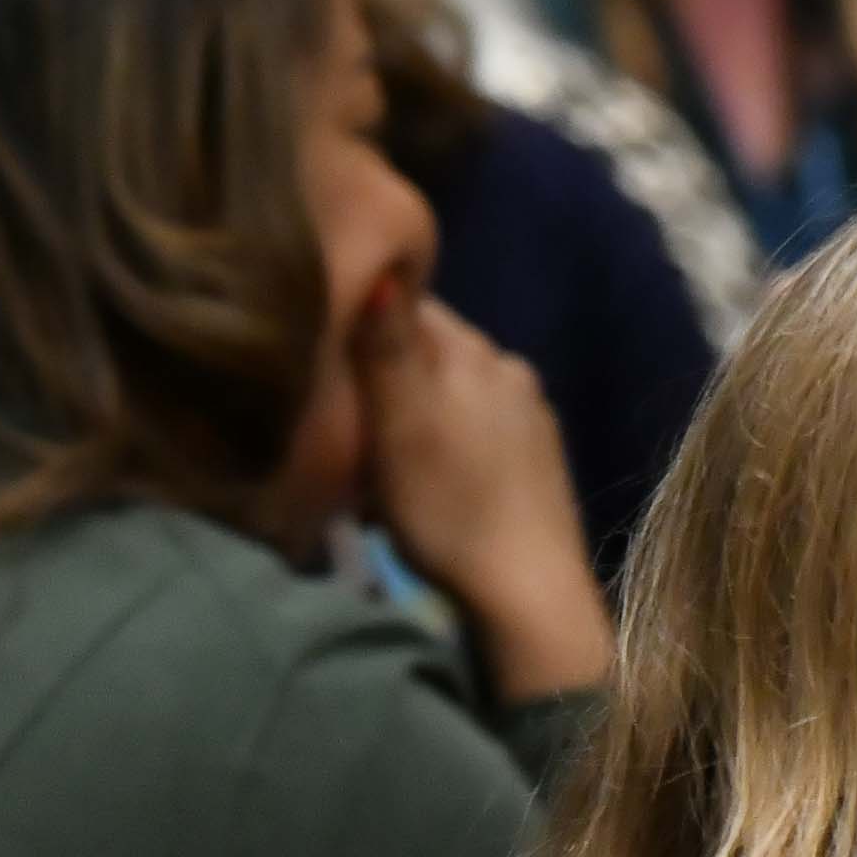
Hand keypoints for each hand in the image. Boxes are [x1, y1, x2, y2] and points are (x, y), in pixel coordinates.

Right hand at [349, 287, 608, 701]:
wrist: (527, 592)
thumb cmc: (448, 504)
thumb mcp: (400, 421)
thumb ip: (388, 345)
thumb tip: (384, 263)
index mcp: (478, 352)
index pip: (407, 306)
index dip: (356, 324)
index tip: (320, 358)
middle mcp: (511, 371)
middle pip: (426, 352)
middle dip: (380, 378)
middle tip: (340, 423)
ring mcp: (530, 417)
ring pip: (446, 395)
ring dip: (405, 419)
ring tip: (373, 464)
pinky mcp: (536, 462)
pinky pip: (470, 434)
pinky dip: (437, 448)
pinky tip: (419, 485)